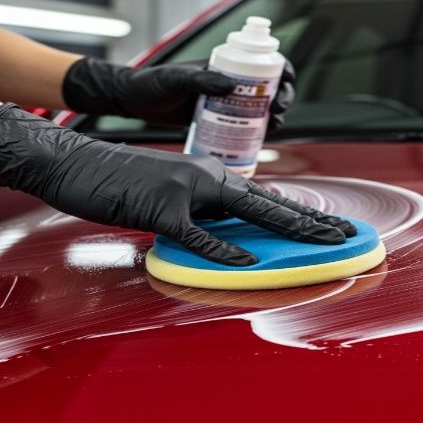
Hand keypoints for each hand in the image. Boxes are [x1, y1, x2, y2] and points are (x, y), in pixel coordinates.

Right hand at [0, 105, 354, 265]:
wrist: (75, 164)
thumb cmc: (120, 183)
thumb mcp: (168, 198)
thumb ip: (200, 214)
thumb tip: (227, 237)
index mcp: (209, 178)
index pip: (264, 199)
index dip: (300, 214)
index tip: (330, 226)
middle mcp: (205, 179)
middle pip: (269, 204)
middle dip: (312, 221)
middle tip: (347, 235)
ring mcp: (184, 190)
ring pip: (247, 212)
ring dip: (288, 228)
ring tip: (324, 241)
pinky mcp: (159, 207)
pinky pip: (196, 234)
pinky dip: (222, 248)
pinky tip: (248, 259)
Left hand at [62, 57, 295, 131]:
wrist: (133, 102)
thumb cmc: (151, 84)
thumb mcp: (176, 80)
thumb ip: (202, 80)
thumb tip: (233, 86)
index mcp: (224, 65)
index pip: (263, 61)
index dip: (281, 71)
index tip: (283, 87)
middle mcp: (229, 82)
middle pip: (269, 89)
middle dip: (281, 101)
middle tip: (276, 116)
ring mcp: (224, 103)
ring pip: (259, 110)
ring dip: (271, 119)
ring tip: (269, 130)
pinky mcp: (216, 121)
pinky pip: (242, 128)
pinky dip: (253, 135)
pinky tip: (256, 145)